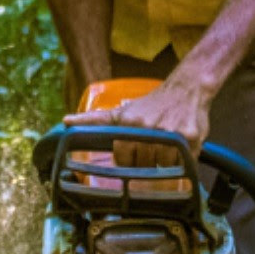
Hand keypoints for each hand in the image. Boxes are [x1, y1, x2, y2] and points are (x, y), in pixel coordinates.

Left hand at [63, 74, 214, 164]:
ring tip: (167, 147)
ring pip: (163, 166)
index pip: (122, 156)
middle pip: (142, 164)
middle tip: (152, 150)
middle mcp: (148, 127)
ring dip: (166, 162)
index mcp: (129, 122)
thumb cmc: (152, 104)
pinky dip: (183, 160)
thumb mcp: (121, 111)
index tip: (131, 155)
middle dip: (147, 161)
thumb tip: (64, 121)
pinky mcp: (189, 137)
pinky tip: (181, 148)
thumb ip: (94, 120)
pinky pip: (184, 162)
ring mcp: (170, 133)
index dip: (127, 159)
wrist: (187, 87)